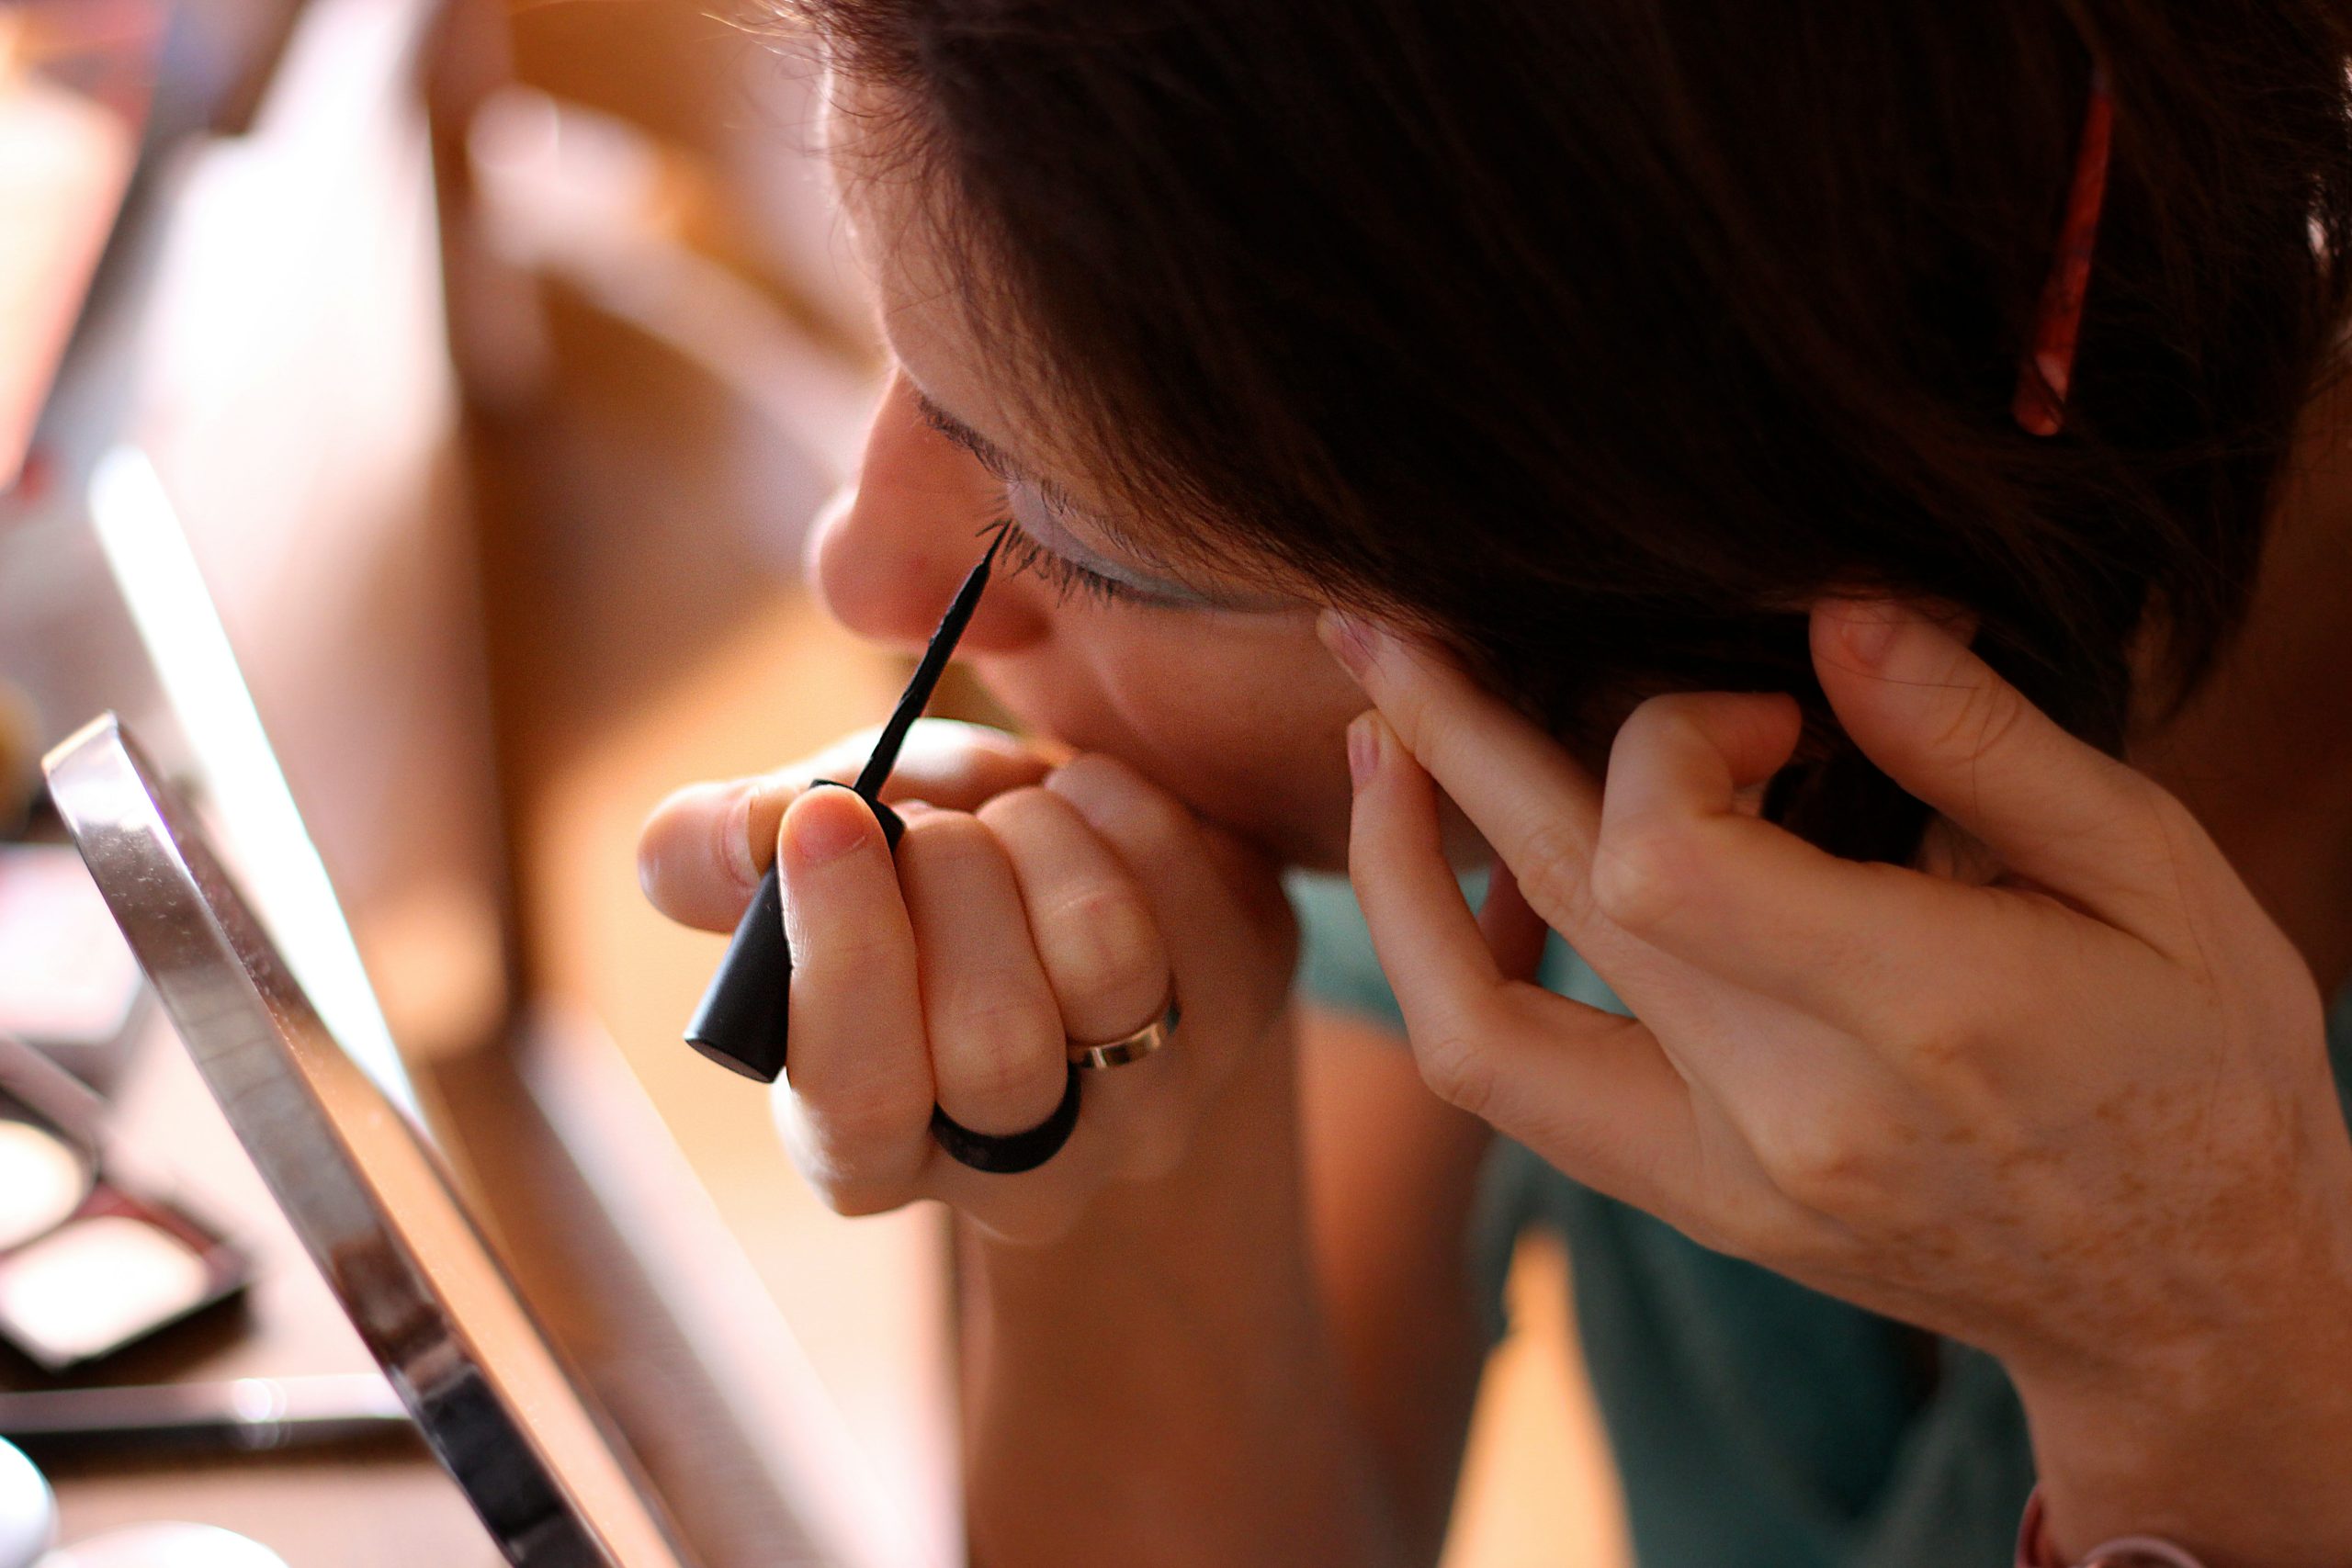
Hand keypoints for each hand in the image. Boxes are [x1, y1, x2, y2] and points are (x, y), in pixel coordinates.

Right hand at [639, 720, 1297, 1245]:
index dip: (844, 955)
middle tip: (936, 821)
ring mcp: (1152, 1102)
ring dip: (1040, 837)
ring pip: (1106, 966)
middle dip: (949, 880)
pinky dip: (1124, 804)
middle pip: (995, 1047)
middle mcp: (1025, 1168)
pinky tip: (1093, 799)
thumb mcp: (806, 861)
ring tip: (1015, 808)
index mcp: (875, 1149)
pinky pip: (1196, 890)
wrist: (1073, 873)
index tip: (827, 816)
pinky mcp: (1246, 1006)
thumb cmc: (912, 880)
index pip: (857, 1105)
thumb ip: (723, 852)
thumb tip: (754, 833)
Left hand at [1325, 601, 2351, 1555]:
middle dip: (1445, 737)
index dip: (1663, 733)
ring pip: (1473, 1030)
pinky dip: (1462, 977)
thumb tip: (1838, 615)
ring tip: (1373, 748)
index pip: (1665, 854)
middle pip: (1550, 897)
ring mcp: (1722, 1178)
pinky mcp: (1692, 1204)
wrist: (2190, 1305)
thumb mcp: (2154, 872)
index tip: (1755, 702)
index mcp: (1919, 1018)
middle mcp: (1790, 1112)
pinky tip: (1476, 883)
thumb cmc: (2202, 1062)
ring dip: (1399, 874)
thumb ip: (1982, 742)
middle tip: (1378, 629)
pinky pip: (1517, 1094)